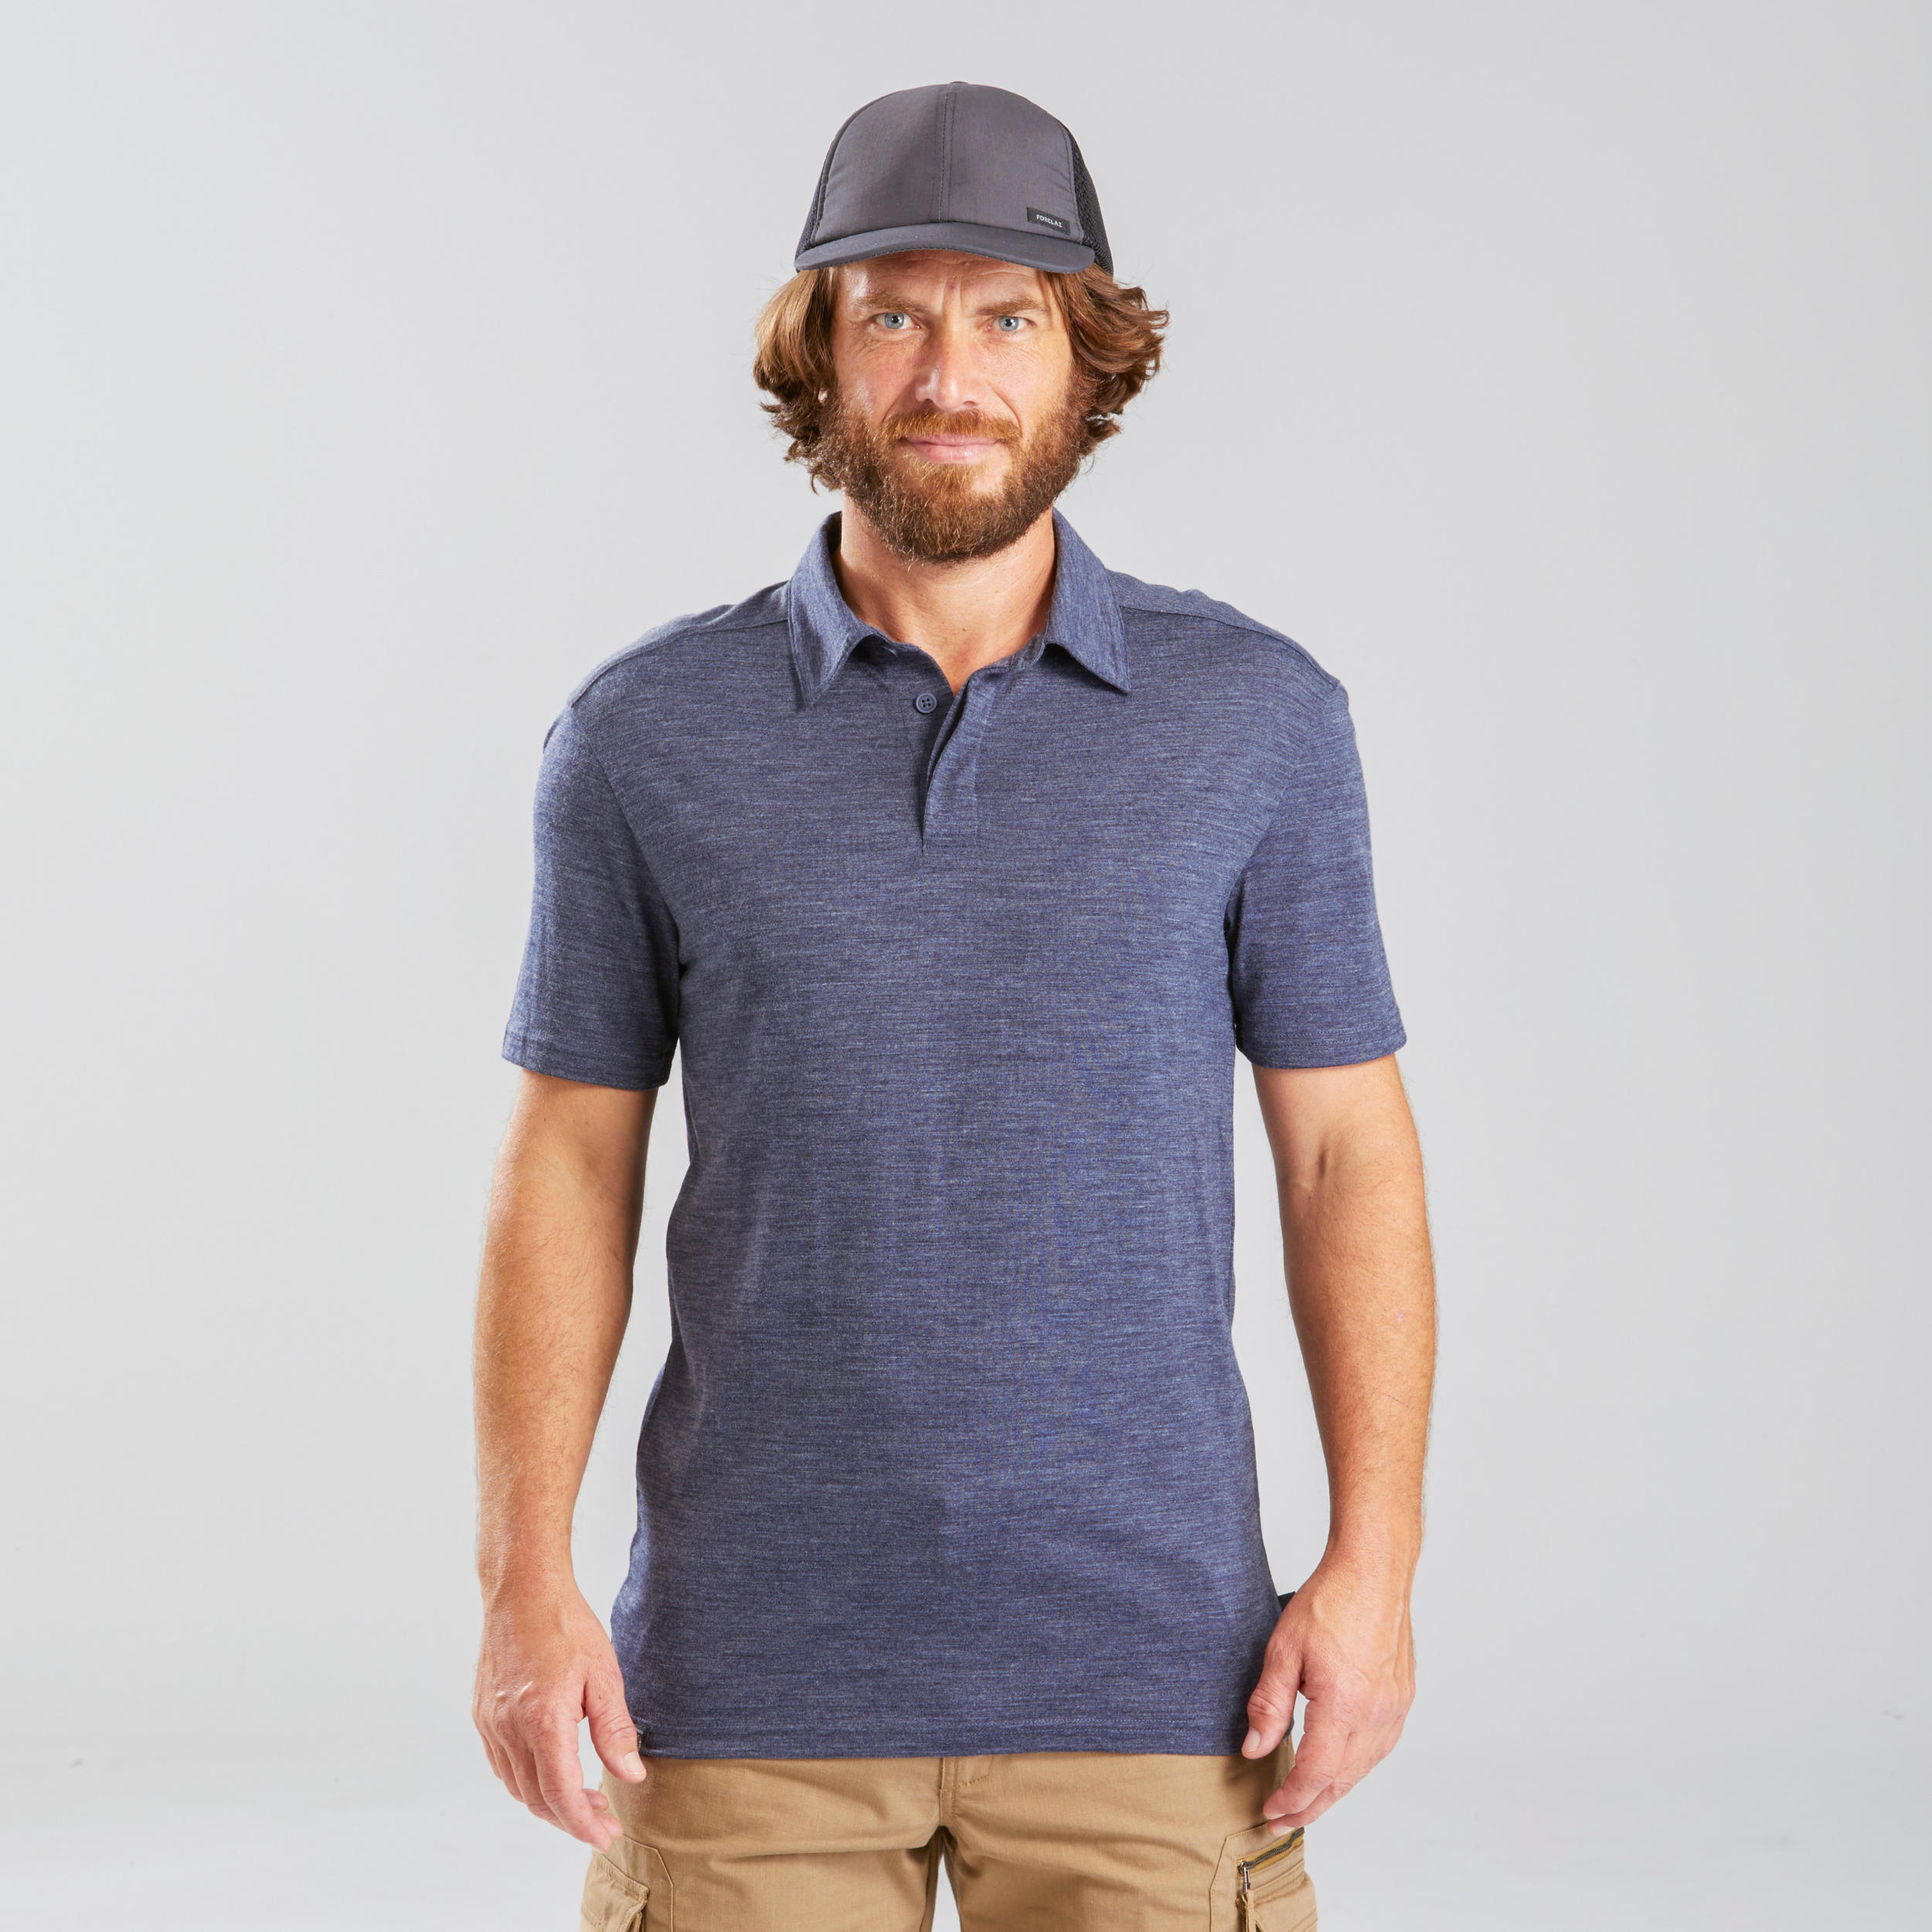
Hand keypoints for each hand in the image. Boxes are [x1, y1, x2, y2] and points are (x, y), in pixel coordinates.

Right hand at [473, 1575, 646, 1849]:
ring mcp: (490, 1724)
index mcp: (543, 1721)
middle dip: (571, 1819)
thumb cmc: (565, 1623)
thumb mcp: (604, 1673)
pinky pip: (502, 1766)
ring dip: (549, 1802)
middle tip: (604, 1821)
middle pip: (537, 1799)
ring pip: (517, 1787)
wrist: (522, 1589)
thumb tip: (630, 1775)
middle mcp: (509, 1729)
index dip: (584, 1824)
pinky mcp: (483, 1715)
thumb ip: (615, 1729)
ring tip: (585, 1799)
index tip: (606, 1836)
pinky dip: (527, 1781)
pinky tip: (552, 1771)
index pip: (560, 1795)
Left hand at [1240, 1550, 1415, 1830]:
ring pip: (1362, 1769)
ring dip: (1333, 1790)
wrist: (1373, 1571)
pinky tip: (1338, 1768)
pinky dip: (1355, 1767)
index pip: (1316, 1773)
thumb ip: (1269, 1704)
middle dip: (1310, 1806)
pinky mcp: (1402, 1699)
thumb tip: (1256, 1748)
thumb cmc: (1330, 1601)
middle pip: (1341, 1780)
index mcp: (1344, 1705)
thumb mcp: (1283, 1650)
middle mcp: (1376, 1714)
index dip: (1292, 1799)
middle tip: (1282, 1820)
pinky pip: (1378, 1748)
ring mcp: (1394, 1709)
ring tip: (1306, 1802)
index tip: (1271, 1811)